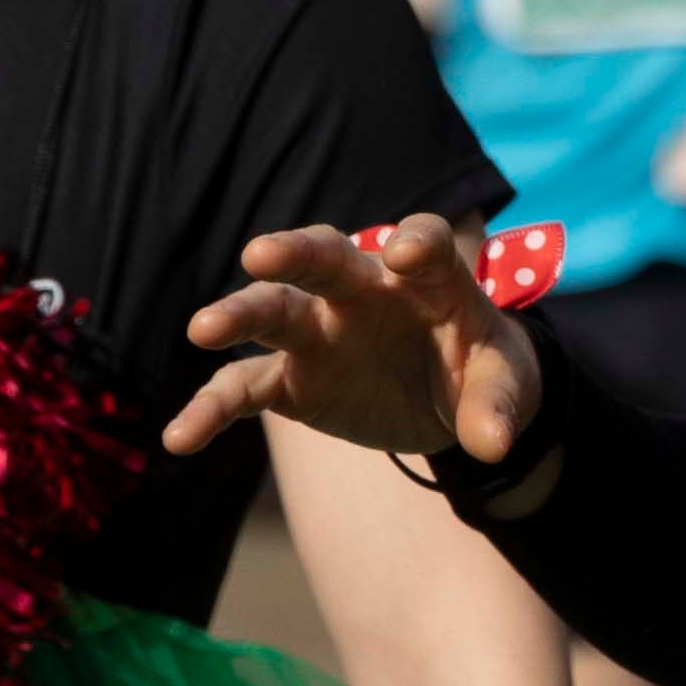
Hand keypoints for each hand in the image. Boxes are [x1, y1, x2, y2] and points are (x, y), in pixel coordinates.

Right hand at [167, 216, 542, 465]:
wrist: (450, 400)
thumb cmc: (479, 370)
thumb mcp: (505, 384)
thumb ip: (496, 406)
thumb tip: (493, 443)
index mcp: (424, 276)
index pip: (422, 241)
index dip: (416, 242)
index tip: (405, 253)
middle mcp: (361, 291)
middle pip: (324, 258)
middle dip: (293, 253)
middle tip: (261, 254)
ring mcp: (320, 333)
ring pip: (271, 312)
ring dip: (237, 316)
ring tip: (202, 330)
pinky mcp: (292, 382)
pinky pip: (244, 391)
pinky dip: (211, 411)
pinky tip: (180, 438)